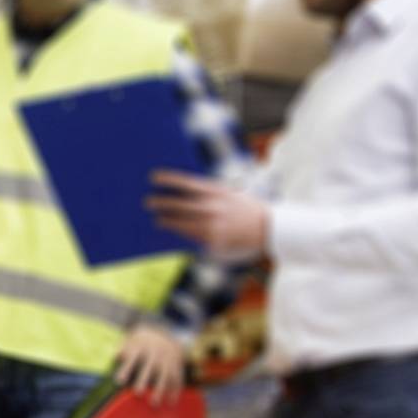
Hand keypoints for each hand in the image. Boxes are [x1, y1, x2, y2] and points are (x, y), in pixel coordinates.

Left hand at [115, 323, 187, 405]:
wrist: (164, 336)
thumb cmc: (140, 344)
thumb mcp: (131, 342)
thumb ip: (123, 349)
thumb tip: (116, 356)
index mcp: (141, 348)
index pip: (132, 358)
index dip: (126, 369)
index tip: (119, 381)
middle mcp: (155, 354)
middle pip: (149, 367)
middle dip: (144, 380)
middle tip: (138, 393)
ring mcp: (167, 361)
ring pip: (164, 375)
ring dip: (160, 389)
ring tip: (154, 404)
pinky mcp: (176, 367)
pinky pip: (177, 379)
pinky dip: (175, 391)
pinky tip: (171, 403)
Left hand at [150, 169, 269, 257]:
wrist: (269, 227)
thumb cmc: (246, 208)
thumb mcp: (229, 193)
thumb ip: (208, 193)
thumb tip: (184, 192)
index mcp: (216, 191)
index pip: (187, 183)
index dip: (169, 179)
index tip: (154, 177)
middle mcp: (212, 207)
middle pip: (179, 204)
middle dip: (162, 203)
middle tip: (148, 202)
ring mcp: (212, 225)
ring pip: (182, 224)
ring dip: (167, 221)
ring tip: (158, 221)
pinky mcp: (213, 241)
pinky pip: (192, 238)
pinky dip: (182, 235)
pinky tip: (174, 234)